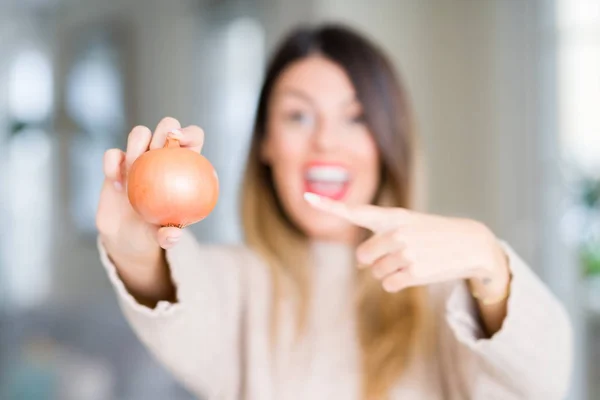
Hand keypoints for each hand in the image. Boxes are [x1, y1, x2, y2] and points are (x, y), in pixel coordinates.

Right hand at [96, 117, 204, 252]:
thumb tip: (173, 235)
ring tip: (134, 168)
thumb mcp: (164, 237)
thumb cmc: (154, 231)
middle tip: (158, 149)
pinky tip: (116, 185)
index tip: (181, 142)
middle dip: (165, 130)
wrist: (126, 236)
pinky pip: (112, 154)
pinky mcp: (116, 163)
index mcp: (183, 165)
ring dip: (137, 144)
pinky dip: (112, 165)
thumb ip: (169, 236)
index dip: (190, 133)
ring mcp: (138, 156)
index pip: (193, 138)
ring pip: (140, 133)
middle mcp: (162, 155)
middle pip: (168, 126)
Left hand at [304, 193, 509, 295]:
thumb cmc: (433, 233)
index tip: (307, 197)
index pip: (355, 211)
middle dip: (374, 261)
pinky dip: (398, 282)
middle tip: (397, 255)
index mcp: (392, 216)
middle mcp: (396, 231)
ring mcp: (405, 252)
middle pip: (363, 257)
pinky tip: (415, 272)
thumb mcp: (409, 224)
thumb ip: (381, 237)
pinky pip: (389, 284)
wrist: (470, 243)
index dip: (328, 206)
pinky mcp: (414, 271)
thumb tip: (360, 263)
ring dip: (389, 272)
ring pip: (377, 273)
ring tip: (413, 261)